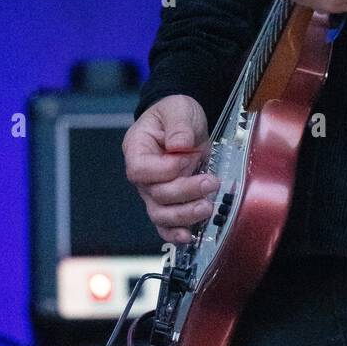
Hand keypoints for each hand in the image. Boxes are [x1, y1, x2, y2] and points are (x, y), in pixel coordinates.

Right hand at [122, 94, 219, 243]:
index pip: (141, 170)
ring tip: (207, 206)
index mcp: (137, 149)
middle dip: (185, 192)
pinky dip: (176, 233)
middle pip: (155, 195)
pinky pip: (167, 224)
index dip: (165, 170)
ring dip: (185, 215)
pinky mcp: (169, 202)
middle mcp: (143, 176)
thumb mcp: (178, 109)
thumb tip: (180, 145)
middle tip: (209, 182)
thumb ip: (178, 126)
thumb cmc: (174, 114)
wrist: (183, 123)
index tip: (186, 159)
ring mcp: (154, 191)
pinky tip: (190, 236)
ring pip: (161, 215)